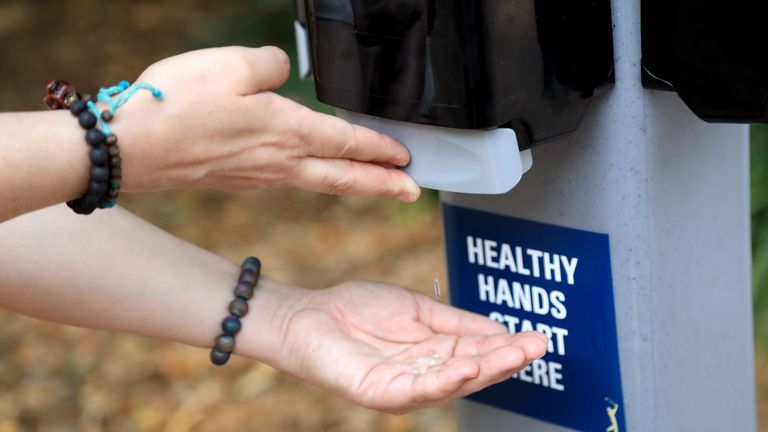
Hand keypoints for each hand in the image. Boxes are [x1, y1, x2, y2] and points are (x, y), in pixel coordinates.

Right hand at [113, 46, 420, 201]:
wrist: (127, 148)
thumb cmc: (176, 107)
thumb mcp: (231, 65)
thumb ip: (270, 65)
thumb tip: (282, 74)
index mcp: (285, 132)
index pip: (348, 143)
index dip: (381, 150)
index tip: (407, 159)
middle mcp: (278, 162)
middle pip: (343, 177)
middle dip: (383, 184)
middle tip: (412, 192)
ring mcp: (257, 177)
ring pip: (318, 182)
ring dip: (351, 183)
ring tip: (372, 185)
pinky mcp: (235, 180)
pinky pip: (288, 180)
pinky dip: (312, 178)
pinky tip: (308, 172)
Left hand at [263, 281, 546, 413]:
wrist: (310, 314)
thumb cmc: (357, 310)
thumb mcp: (417, 310)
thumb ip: (455, 321)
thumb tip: (500, 328)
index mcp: (435, 353)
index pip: (479, 350)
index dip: (507, 345)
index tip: (537, 336)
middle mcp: (425, 374)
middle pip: (473, 370)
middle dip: (506, 359)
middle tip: (538, 345)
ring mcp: (404, 386)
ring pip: (453, 382)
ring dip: (486, 370)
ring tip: (514, 355)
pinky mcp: (382, 393)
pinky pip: (419, 390)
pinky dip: (446, 380)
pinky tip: (469, 366)